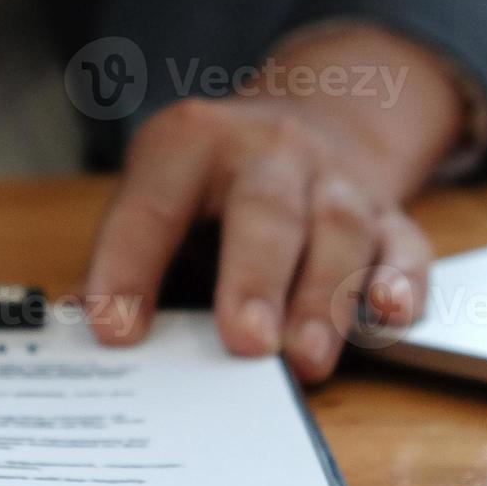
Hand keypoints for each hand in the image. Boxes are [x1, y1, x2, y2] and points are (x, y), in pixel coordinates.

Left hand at [84, 26, 466, 381]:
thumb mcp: (157, 198)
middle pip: (266, 210)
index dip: (129, 267)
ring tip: (304, 360)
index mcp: (189, 142)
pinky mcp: (388, 213)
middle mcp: (268, 150)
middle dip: (255, 279)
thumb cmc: (209, 188)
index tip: (115, 330)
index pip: (153, 206)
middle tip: (245, 343)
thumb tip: (81, 328)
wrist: (299, 126)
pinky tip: (389, 312)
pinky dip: (401, 281)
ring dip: (323, 298)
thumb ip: (126, 260)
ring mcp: (334, 178)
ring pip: (339, 229)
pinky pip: (405, 245)